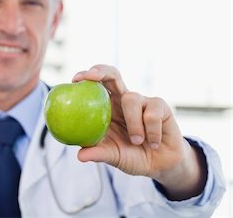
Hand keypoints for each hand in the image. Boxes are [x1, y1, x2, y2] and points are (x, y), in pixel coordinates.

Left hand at [73, 65, 206, 199]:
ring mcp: (142, 101)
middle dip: (101, 71)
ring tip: (137, 141)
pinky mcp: (161, 106)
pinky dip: (152, 132)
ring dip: (133, 124)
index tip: (75, 80)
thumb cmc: (132, 156)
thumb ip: (98, 153)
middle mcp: (123, 100)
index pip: (96, 85)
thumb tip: (80, 156)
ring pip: (132, 98)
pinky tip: (154, 143)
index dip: (86, 77)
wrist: (160, 165)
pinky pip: (152, 113)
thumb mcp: (113, 156)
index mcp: (108, 107)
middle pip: (112, 75)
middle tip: (91, 77)